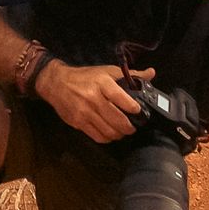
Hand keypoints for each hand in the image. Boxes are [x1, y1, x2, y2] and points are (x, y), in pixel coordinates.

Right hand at [34, 60, 154, 143]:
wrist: (56, 83)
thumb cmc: (85, 77)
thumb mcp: (107, 71)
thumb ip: (130, 74)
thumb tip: (151, 73)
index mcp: (102, 83)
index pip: (123, 99)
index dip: (134, 108)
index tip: (138, 111)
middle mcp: (93, 98)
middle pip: (118, 120)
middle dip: (130, 127)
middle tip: (133, 126)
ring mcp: (84, 112)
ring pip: (109, 131)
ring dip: (119, 134)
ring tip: (122, 130)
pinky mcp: (78, 122)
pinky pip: (98, 136)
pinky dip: (107, 138)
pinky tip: (110, 133)